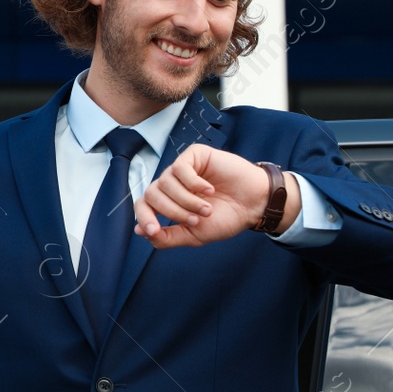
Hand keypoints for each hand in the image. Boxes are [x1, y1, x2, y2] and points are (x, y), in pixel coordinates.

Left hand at [133, 144, 274, 247]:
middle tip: (196, 220)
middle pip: (151, 194)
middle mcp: (172, 184)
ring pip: (165, 183)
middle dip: (173, 212)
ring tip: (207, 208)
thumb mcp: (194, 235)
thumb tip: (139, 231)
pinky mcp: (194, 155)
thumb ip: (167, 237)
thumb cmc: (226, 217)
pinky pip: (180, 168)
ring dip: (187, 201)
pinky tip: (209, 190)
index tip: (155, 230)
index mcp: (168, 202)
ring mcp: (182, 168)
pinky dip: (194, 184)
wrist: (253, 205)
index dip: (144, 218)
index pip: (143, 205)